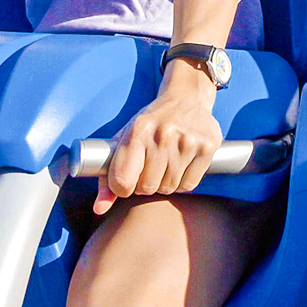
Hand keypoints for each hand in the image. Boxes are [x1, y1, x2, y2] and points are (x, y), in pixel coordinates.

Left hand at [95, 61, 221, 213]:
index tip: (126, 181)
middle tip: (148, 169)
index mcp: (138, 130)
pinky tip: (180, 165)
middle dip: (145, 185)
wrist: (186, 97)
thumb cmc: (150, 123)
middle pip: (147, 187)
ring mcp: (187, 141)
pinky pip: (188, 185)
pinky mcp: (206, 147)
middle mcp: (163, 134)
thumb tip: (99, 209)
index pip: (122, 181)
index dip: (122, 188)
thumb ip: (107, 176)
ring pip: (168, 188)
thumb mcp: (124, 139)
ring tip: (165, 164)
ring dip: (164, 183)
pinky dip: (182, 182)